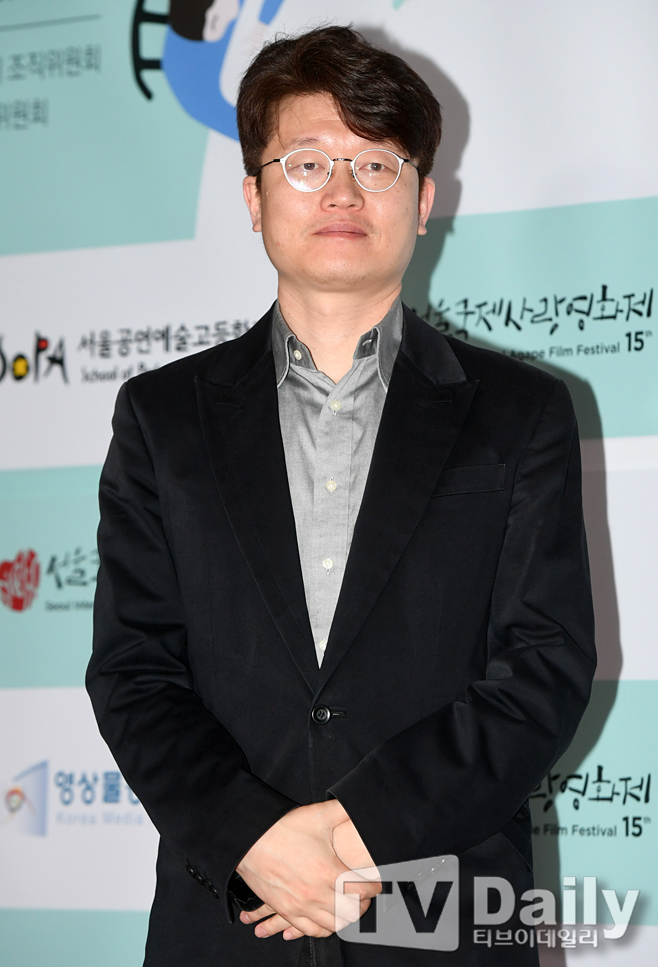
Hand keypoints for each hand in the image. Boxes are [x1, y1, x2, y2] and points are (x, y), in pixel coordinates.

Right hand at [237, 800, 379, 940]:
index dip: (374, 887)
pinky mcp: (287, 910)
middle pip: (351, 912)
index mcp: (328, 871)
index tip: (377, 883)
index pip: (361, 889)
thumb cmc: (283, 828)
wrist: (250, 840)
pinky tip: (328, 918)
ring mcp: (300, 905)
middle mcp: (316, 893)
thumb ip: (343, 810)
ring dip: (345, 917)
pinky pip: (311, 930)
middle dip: (363, 904)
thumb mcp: (317, 815)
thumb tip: (360, 803)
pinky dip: (324, 928)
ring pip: (333, 925)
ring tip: (349, 906)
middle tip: (365, 896)